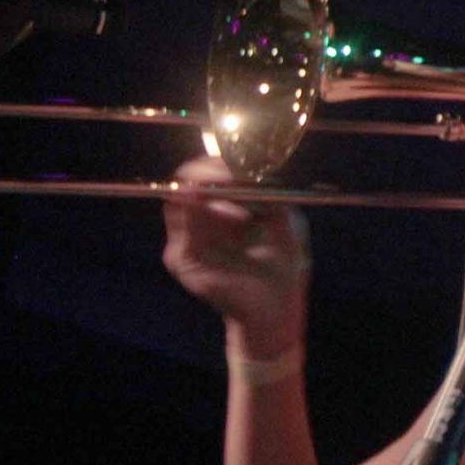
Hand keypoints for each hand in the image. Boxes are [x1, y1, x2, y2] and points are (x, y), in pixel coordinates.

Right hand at [162, 155, 310, 357]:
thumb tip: (256, 165)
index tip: (245, 159)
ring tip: (243, 192)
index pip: (206, 172)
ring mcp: (187, 240)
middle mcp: (199, 221)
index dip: (221, 161)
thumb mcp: (283, 220)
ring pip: (180, 197)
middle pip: (186, 179)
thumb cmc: (283, 262)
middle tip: (237, 170)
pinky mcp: (183, 259)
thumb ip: (269, 194)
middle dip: (211, 169)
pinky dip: (210, 213)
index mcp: (221, 208)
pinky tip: (240, 217)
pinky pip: (184, 226)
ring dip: (213, 189)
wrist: (277, 305)